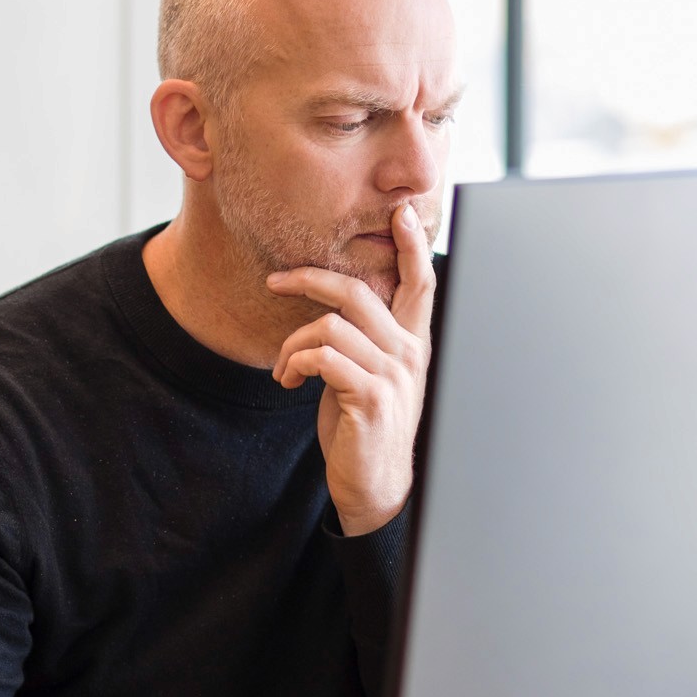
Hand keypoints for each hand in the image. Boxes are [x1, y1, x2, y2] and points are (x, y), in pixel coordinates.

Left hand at [268, 201, 435, 535]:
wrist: (374, 484)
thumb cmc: (365, 423)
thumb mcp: (369, 372)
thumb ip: (364, 336)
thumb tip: (333, 301)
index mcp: (413, 341)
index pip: (421, 281)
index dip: (412, 244)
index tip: (403, 211)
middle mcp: (410, 353)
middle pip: (359, 292)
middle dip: (310, 278)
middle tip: (276, 281)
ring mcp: (393, 375)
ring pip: (329, 326)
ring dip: (292, 344)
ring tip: (284, 369)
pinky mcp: (370, 397)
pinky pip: (322, 357)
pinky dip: (294, 363)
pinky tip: (288, 381)